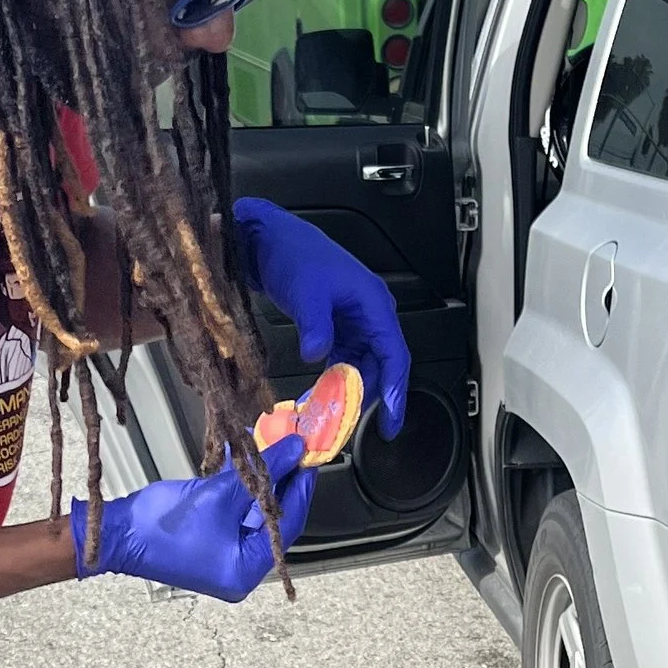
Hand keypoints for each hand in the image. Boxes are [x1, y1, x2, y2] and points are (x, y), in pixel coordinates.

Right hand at [71, 433, 313, 600]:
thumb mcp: (219, 496)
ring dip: (262, 479)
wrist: (118, 534)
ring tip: (275, 447)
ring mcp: (224, 554)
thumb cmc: (162, 526)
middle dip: (282, 480)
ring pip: (254, 511)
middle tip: (295, 448)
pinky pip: (236, 512)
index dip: (300, 488)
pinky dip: (241, 486)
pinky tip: (248, 458)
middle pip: (273, 518)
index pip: (287, 524)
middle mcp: (239, 568)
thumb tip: (293, 450)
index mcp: (246, 570)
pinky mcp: (210, 540)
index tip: (309, 457)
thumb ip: (260, 473)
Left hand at [234, 198, 410, 439]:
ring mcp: (354, 321)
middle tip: (351, 427)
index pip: (394, 355)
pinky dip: (334, 379)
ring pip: (361, 366)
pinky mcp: (336, 326)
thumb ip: (315, 326)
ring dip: (348, 391)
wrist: (271, 240)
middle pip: (380, 366)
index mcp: (374, 305)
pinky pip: (343, 360)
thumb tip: (317, 356)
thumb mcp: (306, 292)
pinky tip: (320, 396)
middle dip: (368, 398)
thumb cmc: (295, 255)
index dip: (395, 391)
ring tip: (331, 416)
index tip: (390, 421)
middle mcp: (370, 315)